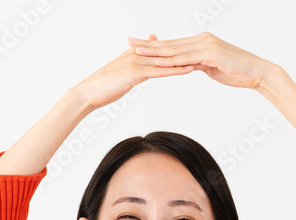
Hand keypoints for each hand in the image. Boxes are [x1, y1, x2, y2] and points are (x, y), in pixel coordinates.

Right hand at [71, 33, 195, 110]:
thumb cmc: (104, 87)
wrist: (88, 93)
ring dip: (186, 59)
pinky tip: (189, 69)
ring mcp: (137, 62)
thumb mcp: (123, 73)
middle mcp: (138, 54)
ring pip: (167, 60)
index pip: (162, 51)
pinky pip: (160, 71)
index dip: (180, 50)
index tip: (197, 50)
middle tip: (207, 51)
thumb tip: (147, 63)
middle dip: (188, 52)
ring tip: (205, 58)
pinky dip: (175, 70)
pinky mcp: (135, 73)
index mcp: (136, 54)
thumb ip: (137, 65)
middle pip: (168, 52)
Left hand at [125, 32, 273, 90]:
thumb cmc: (237, 71)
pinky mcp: (211, 55)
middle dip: (148, 43)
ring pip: (175, 50)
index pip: (172, 44)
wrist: (257, 72)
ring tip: (137, 52)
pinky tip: (158, 63)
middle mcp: (201, 39)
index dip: (153, 44)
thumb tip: (189, 67)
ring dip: (155, 51)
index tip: (136, 44)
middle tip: (128, 42)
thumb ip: (199, 65)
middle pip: (169, 43)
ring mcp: (206, 45)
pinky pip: (187, 59)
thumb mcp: (213, 68)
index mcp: (200, 42)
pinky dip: (172, 62)